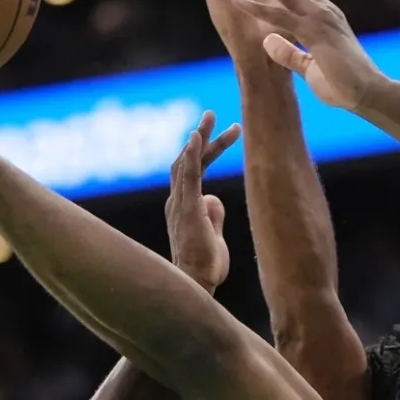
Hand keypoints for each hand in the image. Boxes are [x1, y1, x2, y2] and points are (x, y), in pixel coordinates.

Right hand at [166, 111, 239, 292]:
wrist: (195, 286)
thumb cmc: (203, 269)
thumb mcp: (214, 238)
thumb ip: (213, 217)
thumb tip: (215, 199)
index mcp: (183, 208)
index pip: (192, 172)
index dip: (203, 152)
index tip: (222, 135)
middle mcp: (176, 202)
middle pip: (186, 161)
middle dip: (201, 137)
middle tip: (213, 113)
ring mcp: (179, 205)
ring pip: (187, 163)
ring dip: (199, 138)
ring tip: (211, 116)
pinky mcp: (186, 210)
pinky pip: (187, 177)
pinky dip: (191, 155)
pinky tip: (196, 137)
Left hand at [226, 0, 383, 111]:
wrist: (367, 93)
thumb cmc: (344, 84)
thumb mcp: (310, 67)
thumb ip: (289, 53)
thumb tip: (268, 41)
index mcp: (322, 14)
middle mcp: (321, 9)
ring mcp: (318, 18)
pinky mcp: (313, 33)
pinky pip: (279, 18)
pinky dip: (256, 9)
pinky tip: (236, 0)